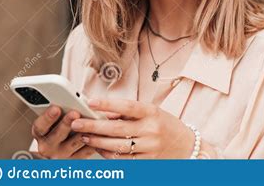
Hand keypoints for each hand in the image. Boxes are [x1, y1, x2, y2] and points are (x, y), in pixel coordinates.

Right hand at [31, 105, 95, 158]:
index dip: (47, 117)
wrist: (63, 150)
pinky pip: (88, 149)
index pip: (40, 126)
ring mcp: (62, 155)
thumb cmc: (62, 128)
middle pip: (57, 135)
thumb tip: (69, 96)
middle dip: (66, 123)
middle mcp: (48, 146)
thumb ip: (60, 109)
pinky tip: (100, 131)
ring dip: (84, 130)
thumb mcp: (56, 118)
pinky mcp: (76, 160)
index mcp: (41, 134)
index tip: (55, 108)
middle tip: (74, 113)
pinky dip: (95, 139)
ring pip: (76, 141)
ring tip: (91, 122)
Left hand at [70, 99, 195, 158]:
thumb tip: (106, 113)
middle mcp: (151, 130)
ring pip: (117, 146)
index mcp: (152, 113)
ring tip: (84, 135)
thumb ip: (129, 112)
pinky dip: (107, 154)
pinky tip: (98, 148)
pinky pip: (122, 160)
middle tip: (77, 123)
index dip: (108, 104)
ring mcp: (149, 148)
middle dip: (94, 126)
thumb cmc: (165, 125)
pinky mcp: (146, 162)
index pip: (127, 106)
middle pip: (117, 128)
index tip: (91, 102)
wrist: (186, 146)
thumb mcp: (151, 112)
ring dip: (97, 141)